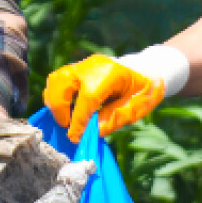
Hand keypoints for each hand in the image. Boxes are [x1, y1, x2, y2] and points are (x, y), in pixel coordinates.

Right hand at [44, 55, 164, 142]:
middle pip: (62, 83)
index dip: (78, 120)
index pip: (87, 98)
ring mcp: (84, 64)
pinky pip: (59, 80)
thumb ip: (115, 118)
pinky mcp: (79, 68)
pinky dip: (57, 96)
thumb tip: (93, 132)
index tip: (75, 137)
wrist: (147, 68)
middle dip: (59, 109)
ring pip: (56, 79)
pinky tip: (67, 110)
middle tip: (67, 126)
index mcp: (111, 74)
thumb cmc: (145, 89)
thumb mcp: (137, 107)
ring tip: (65, 118)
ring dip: (55, 101)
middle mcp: (92, 66)